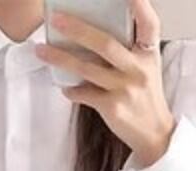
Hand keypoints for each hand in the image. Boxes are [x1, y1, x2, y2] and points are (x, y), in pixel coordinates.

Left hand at [35, 0, 175, 166]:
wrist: (154, 133)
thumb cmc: (145, 97)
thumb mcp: (145, 68)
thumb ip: (128, 50)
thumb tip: (92, 33)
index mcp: (148, 54)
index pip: (149, 24)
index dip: (141, 6)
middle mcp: (138, 69)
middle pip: (106, 44)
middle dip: (78, 30)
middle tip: (57, 19)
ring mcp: (125, 89)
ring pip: (87, 69)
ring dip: (61, 59)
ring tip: (42, 51)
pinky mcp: (113, 108)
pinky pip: (85, 95)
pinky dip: (72, 90)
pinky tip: (64, 87)